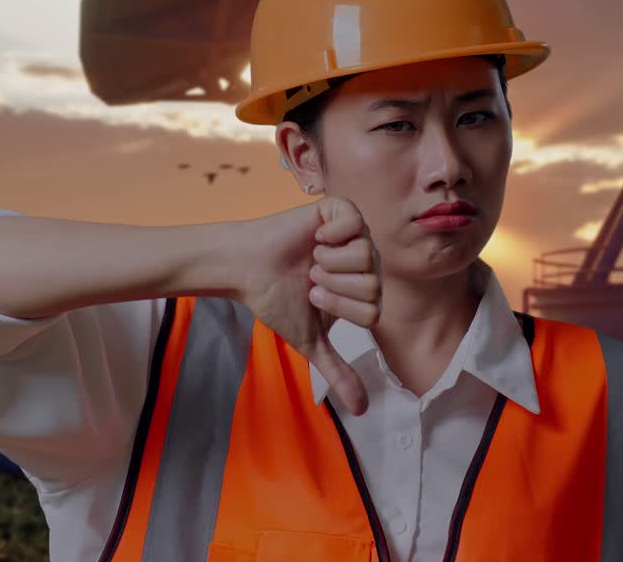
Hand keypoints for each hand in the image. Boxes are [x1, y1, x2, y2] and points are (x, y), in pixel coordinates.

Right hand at [236, 195, 381, 414]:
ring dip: (330, 262)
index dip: (340, 307)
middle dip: (334, 286)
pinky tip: (315, 238)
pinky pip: (353, 223)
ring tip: (311, 259)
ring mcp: (355, 235)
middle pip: (373, 284)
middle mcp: (364, 262)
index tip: (313, 297)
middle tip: (311, 278)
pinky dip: (330, 234)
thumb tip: (361, 410)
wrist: (248, 268)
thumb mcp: (311, 340)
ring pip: (366, 255)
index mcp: (363, 291)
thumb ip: (338, 371)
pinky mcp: (339, 211)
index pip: (374, 310)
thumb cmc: (277, 300)